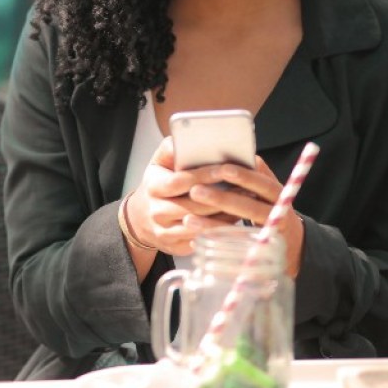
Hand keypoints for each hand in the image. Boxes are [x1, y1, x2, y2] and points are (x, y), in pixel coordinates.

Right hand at [124, 137, 243, 256]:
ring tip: (245, 201)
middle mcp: (156, 212)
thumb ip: (170, 149)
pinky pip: (204, 239)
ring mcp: (166, 232)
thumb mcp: (158, 164)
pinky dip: (222, 228)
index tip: (225, 169)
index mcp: (153, 187)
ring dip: (226, 214)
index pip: (180, 181)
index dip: (204, 175)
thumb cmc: (158, 184)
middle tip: (246, 186)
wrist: (141, 218)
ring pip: (202, 225)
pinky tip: (235, 217)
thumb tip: (183, 139)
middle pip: (194, 206)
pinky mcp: (176, 248)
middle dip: (222, 196)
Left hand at [181, 156, 304, 276]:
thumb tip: (221, 153)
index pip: (264, 184)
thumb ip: (249, 172)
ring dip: (214, 224)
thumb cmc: (265, 203)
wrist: (289, 241)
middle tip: (195, 191)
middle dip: (223, 199)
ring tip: (188, 218)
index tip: (224, 169)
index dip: (245, 177)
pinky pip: (235, 248)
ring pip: (242, 231)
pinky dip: (215, 242)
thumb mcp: (262, 187)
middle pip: (252, 208)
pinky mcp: (259, 253)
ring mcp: (270, 235)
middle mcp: (278, 215)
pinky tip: (195, 238)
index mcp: (278, 194)